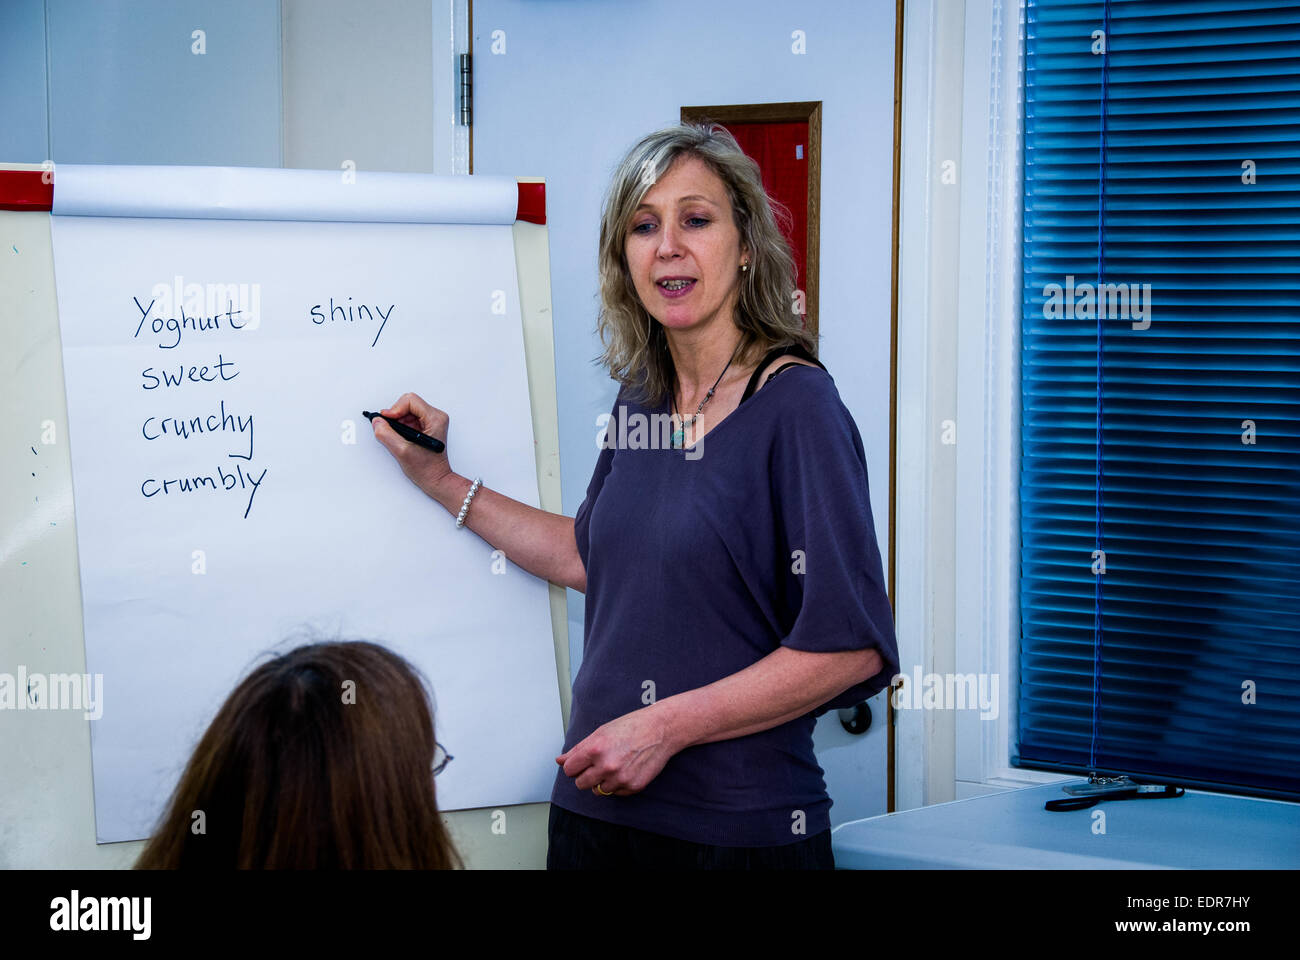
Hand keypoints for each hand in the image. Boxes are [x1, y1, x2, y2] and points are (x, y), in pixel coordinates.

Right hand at [371, 392, 454, 497]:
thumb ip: (387, 435)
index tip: (387, 420)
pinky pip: (408, 418)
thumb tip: (377, 422)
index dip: (395, 409)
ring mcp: (431, 421)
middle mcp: (435, 417)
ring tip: (398, 438)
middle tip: (390, 430)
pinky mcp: (425, 425)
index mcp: (435, 419)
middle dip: (395, 416)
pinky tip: (401, 438)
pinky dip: (400, 426)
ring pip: (406, 410)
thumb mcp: (402, 452)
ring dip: (397, 422)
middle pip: (408, 403)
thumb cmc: (428, 469)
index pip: (410, 400)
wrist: (436, 479)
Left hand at [556, 706, 679, 796]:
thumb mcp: (600, 733)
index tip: (581, 763)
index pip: (569, 769)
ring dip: (602, 781)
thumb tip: (560, 761)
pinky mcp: (633, 786)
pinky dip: (618, 784)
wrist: (660, 730)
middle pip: (581, 784)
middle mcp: (606, 765)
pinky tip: (626, 769)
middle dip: (586, 775)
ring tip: (615, 765)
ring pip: (598, 791)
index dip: (574, 766)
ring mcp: (620, 778)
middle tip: (598, 764)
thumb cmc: (630, 727)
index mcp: (595, 749)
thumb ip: (578, 749)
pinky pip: (615, 793)